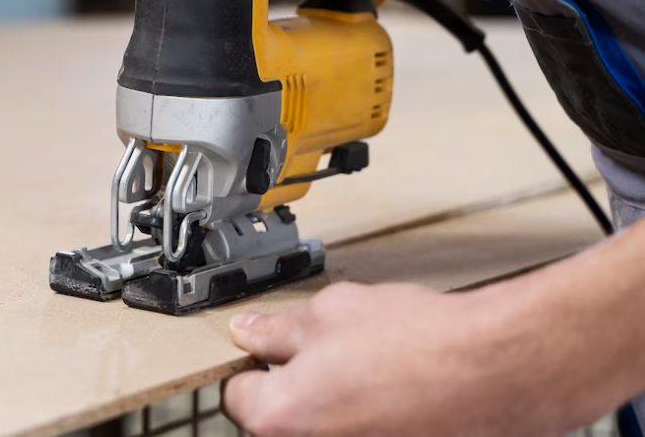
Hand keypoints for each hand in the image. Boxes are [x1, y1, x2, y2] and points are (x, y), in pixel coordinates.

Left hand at [222, 282, 569, 436]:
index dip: (256, 366)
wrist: (498, 371)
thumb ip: (277, 329)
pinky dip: (369, 424)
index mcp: (280, 416)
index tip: (271, 355)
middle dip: (294, 393)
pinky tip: (392, 400)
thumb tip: (250, 333)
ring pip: (320, 433)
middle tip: (329, 362)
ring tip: (369, 379)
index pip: (238, 396)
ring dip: (332, 413)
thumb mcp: (332, 311)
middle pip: (276, 423)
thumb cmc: (421, 344)